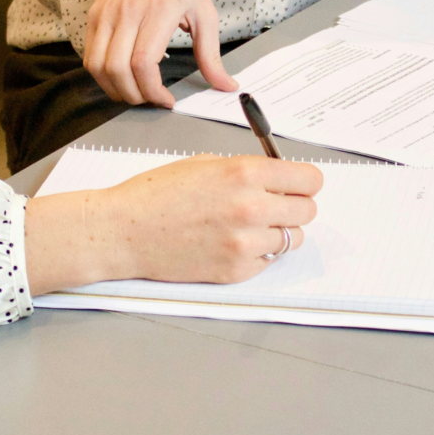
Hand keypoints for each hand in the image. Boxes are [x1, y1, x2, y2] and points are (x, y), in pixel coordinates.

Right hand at [24, 155, 322, 295]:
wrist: (124, 231)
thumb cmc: (157, 194)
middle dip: (294, 206)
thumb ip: (248, 170)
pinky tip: (231, 243)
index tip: (299, 184)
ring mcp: (245, 243)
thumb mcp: (206, 164)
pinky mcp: (236, 270)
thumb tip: (280, 177)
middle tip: (274, 205)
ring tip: (249, 226)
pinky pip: (268, 261)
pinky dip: (258, 253)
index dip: (305, 181)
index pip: (309, 180)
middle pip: (307, 210)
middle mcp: (251, 207)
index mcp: (245, 173)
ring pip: (292, 239)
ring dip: (278, 232)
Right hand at [83, 0, 238, 107]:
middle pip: (118, 69)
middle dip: (134, 96)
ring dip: (114, 90)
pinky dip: (102, 76)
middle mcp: (129, 10)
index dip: (152, 90)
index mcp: (160, 9)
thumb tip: (226, 85)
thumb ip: (212, 54)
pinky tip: (121, 79)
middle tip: (150, 100)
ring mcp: (107, 13)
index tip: (166, 100)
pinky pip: (89, 56)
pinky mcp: (94, 16)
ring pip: (98, 66)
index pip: (143, 62)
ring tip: (135, 93)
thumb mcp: (204, 13)